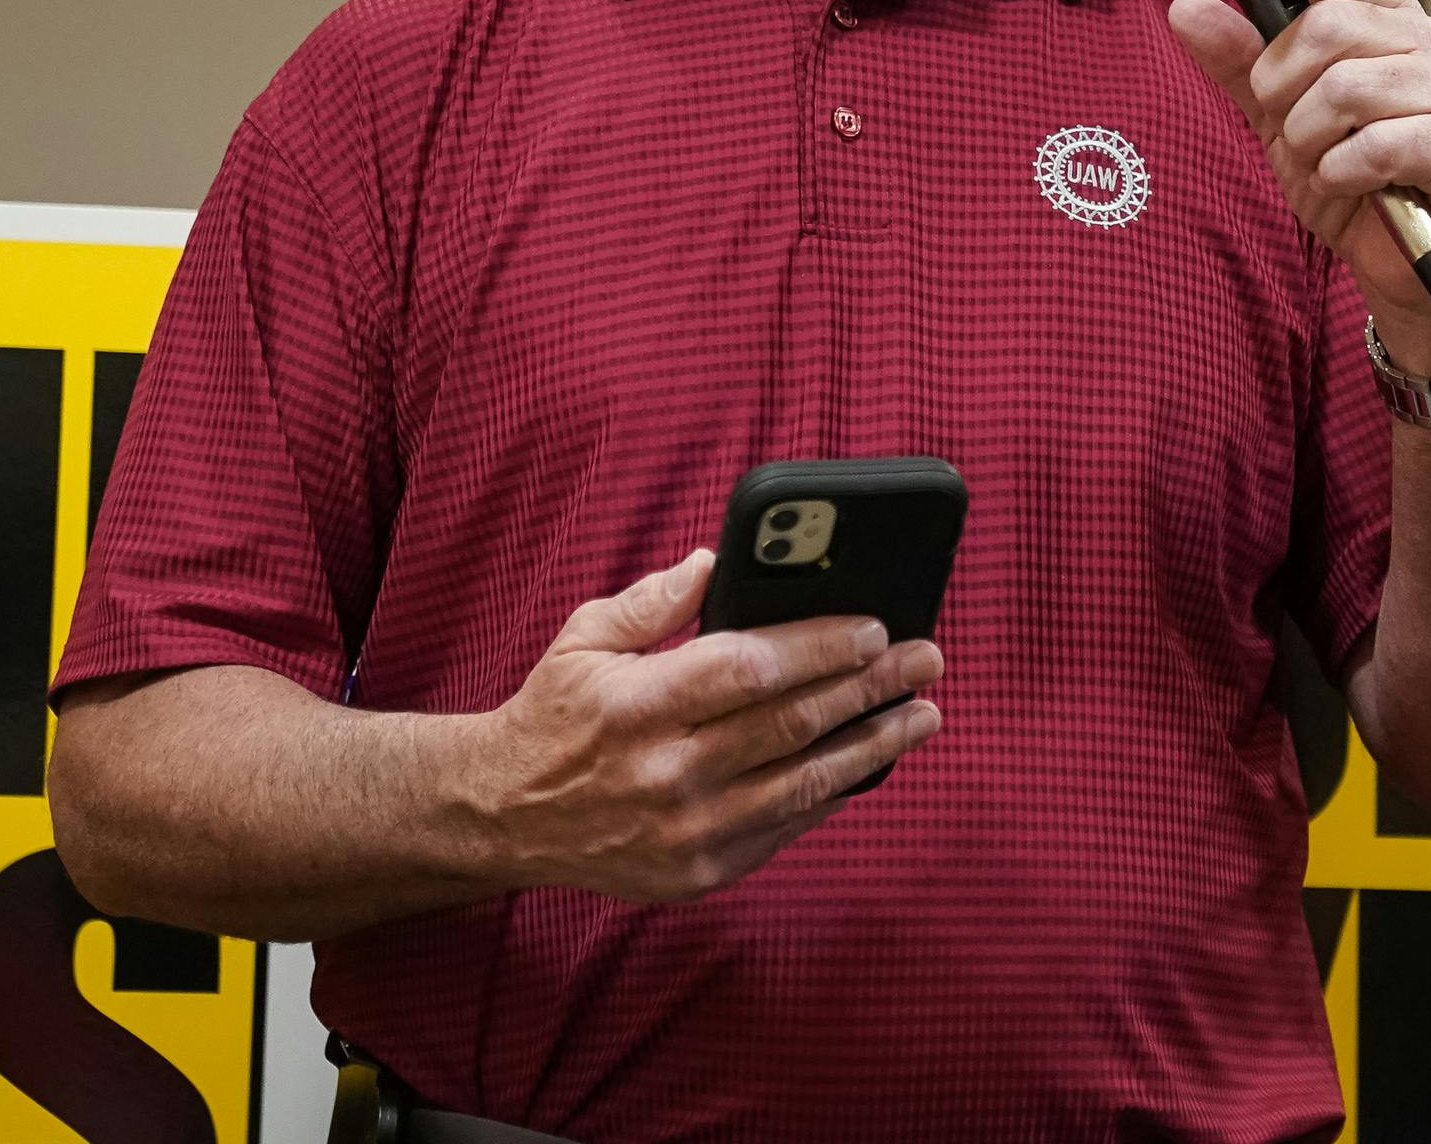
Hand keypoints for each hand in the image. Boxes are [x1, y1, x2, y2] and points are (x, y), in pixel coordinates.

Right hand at [465, 551, 944, 901]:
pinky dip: (834, 792)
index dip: (818, 648)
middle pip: (791, 724)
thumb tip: (717, 559)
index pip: (748, 670)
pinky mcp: (701, 871)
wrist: (504, 816)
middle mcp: (666, 773)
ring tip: (923, 714)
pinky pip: (787, 827)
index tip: (874, 627)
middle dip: (870, 688)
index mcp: (636, 706)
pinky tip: (870, 761)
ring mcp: (687, 832)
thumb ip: (653, 600)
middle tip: (926, 659)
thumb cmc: (553, 715)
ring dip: (874, 745)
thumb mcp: (583, 639)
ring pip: (804, 782)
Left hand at [1167, 0, 1430, 324]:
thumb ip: (1239, 62)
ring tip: (1328, 164)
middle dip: (1285, 89)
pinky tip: (1355, 187)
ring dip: (1312, 140)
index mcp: (1385, 21)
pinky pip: (1374, 145)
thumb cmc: (1350, 180)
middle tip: (1295, 131)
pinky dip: (1343, 174)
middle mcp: (1428, 41)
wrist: (1399, 262)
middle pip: (1327, 29)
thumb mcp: (1278, 117)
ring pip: (1345, 89)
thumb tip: (1187, 7)